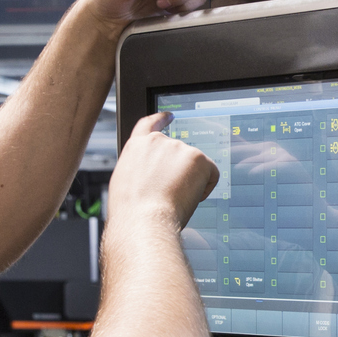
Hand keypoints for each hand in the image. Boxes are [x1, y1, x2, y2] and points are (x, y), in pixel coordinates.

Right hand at [106, 112, 218, 230]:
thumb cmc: (132, 212)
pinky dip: (205, 188)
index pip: (150, 124)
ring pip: (195, 167)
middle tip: (170, 194)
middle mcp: (158, 142)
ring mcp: (179, 148)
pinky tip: (189, 198)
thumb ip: (140, 170)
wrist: (144, 221)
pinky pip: (212, 174)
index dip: (161, 119)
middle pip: (179, 154)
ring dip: (191, 182)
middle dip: (181, 172)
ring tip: (173, 199)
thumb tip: (151, 177)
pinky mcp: (198, 158)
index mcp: (137, 147)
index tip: (170, 115)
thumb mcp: (125, 183)